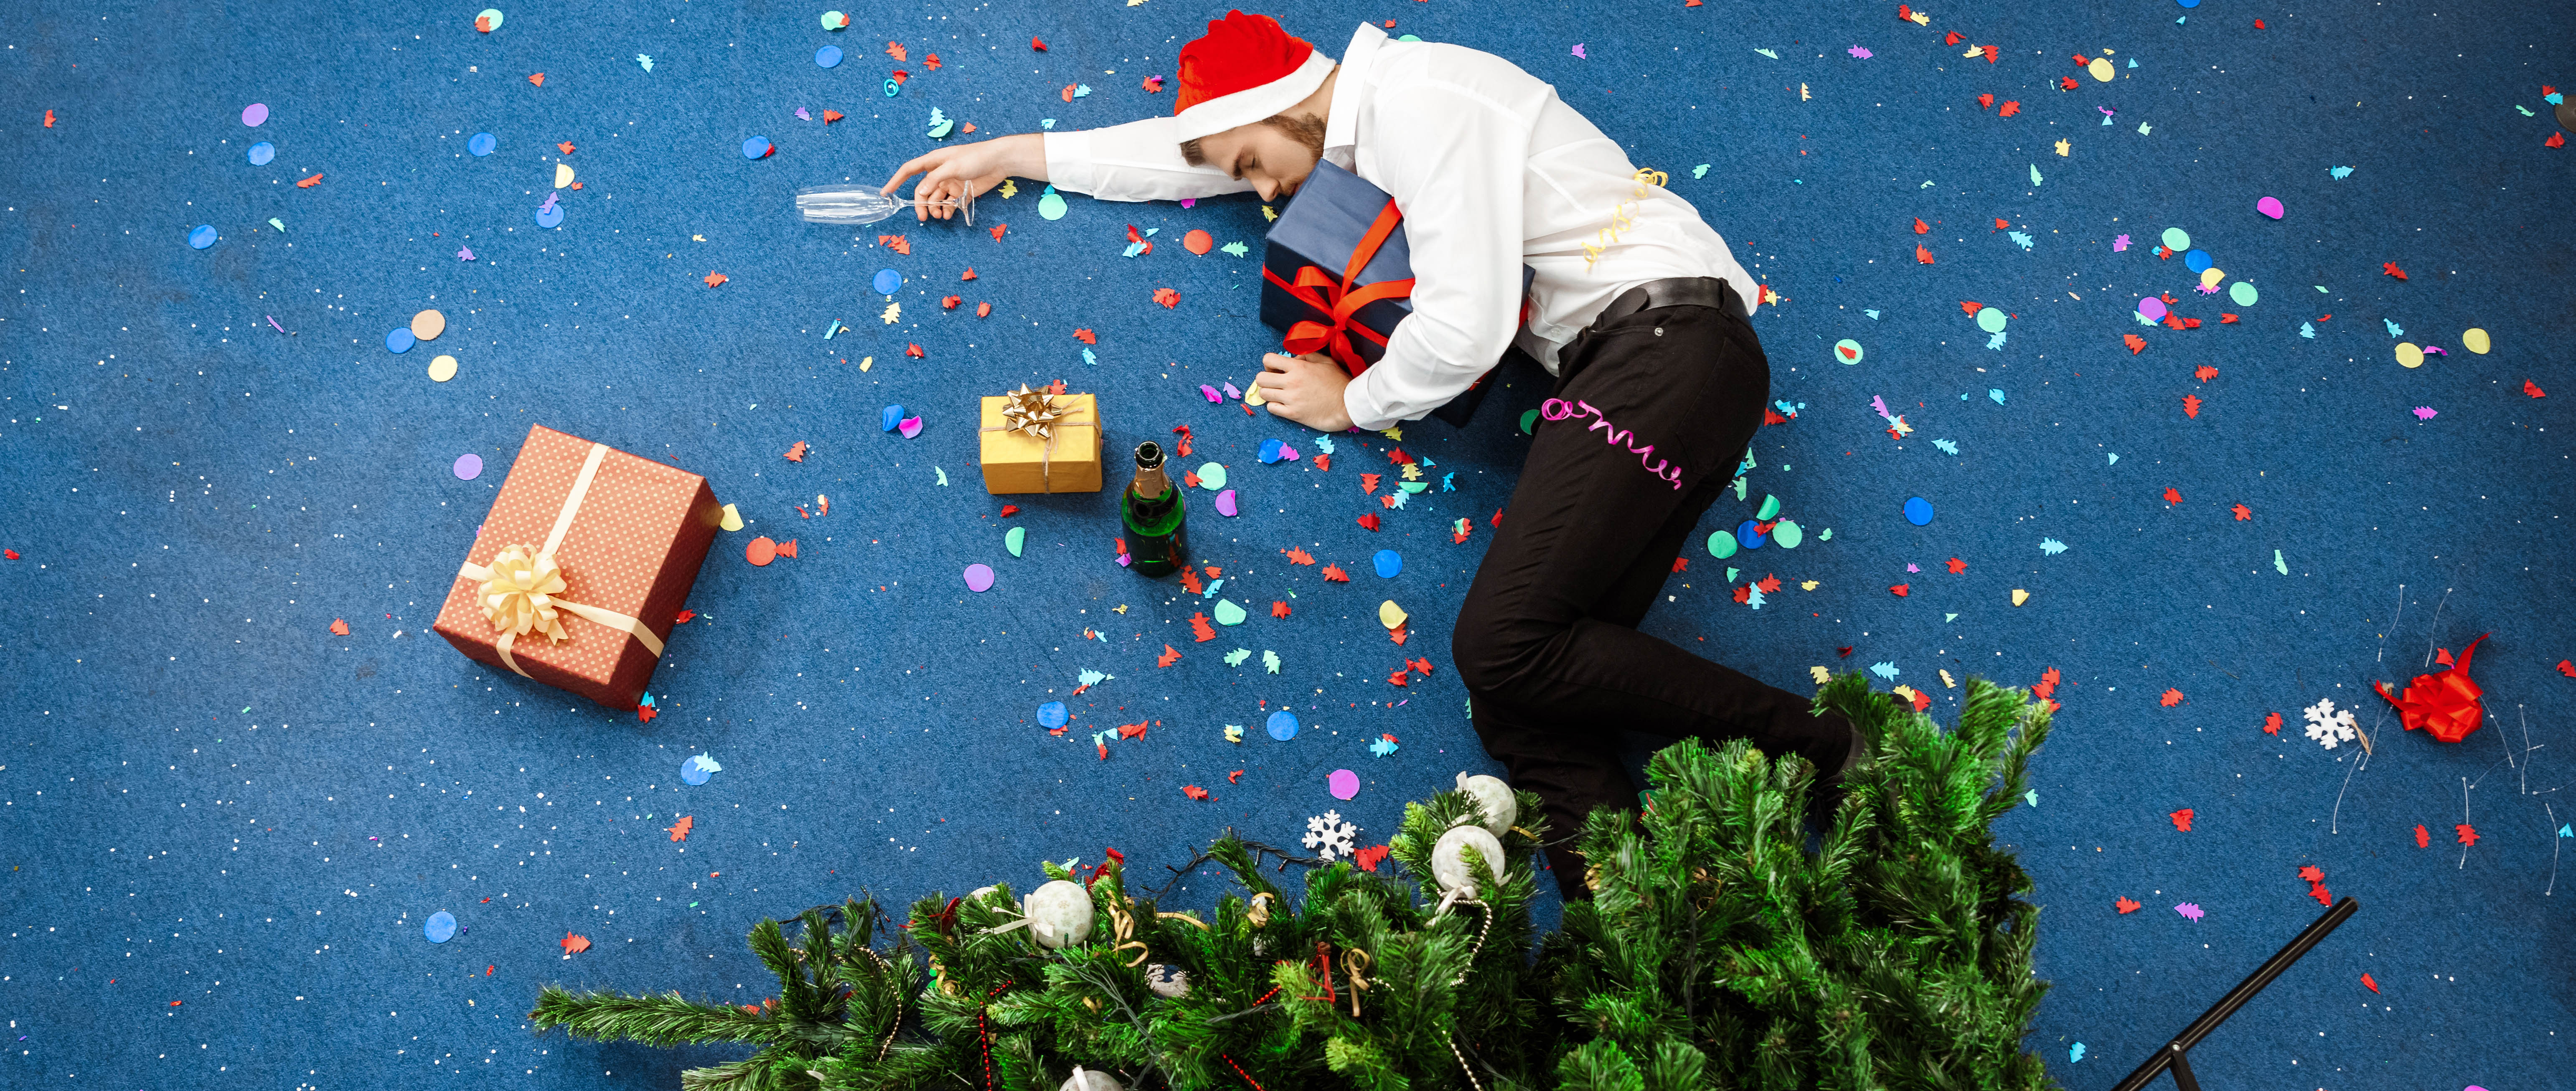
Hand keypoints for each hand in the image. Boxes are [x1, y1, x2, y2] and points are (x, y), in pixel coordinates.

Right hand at [880, 134, 1045, 220]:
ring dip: (935, 209)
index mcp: (933, 162)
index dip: (896, 181)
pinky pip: (950, 204)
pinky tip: (950, 214)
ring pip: (936, 199)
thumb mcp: (952, 166)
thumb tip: (920, 193)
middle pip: (923, 191)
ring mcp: (951, 183)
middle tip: (924, 217)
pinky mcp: (963, 192)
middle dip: (921, 204)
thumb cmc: (975, 157)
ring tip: (941, 216)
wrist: (1000, 161)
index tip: (885, 193)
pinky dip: (948, 210)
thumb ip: (934, 179)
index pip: (909, 170)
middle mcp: (940, 173)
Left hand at [1255, 352, 1354, 432]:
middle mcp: (1291, 382)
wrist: (1348, 405)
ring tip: (1280, 394)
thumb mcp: (1326, 362)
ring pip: (1263, 394)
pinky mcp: (1293, 414)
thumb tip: (1295, 358)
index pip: (1268, 359)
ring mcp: (1291, 399)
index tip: (1277, 369)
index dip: (1269, 363)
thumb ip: (1308, 356)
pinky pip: (1271, 409)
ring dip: (1269, 393)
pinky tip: (1284, 405)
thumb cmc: (1339, 383)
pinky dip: (1275, 406)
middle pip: (1260, 378)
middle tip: (1276, 383)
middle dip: (1266, 379)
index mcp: (1298, 367)